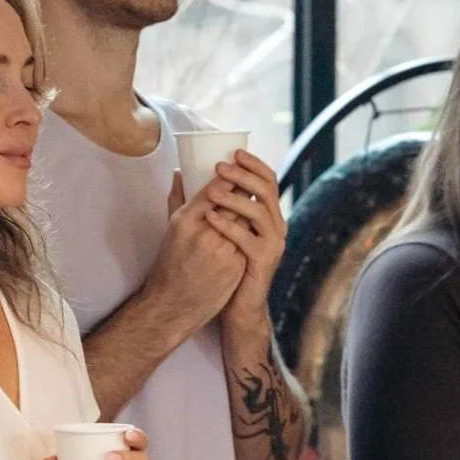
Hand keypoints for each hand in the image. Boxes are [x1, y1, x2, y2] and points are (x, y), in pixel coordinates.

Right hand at [144, 170, 247, 331]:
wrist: (174, 304)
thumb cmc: (169, 263)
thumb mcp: (171, 229)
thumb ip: (178, 198)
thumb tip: (180, 173)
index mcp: (187, 221)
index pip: (215, 189)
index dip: (229, 176)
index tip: (234, 167)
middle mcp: (206, 233)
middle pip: (235, 201)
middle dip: (243, 189)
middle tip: (248, 180)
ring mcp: (224, 250)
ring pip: (247, 220)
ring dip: (250, 210)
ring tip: (252, 202)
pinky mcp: (237, 265)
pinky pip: (250, 240)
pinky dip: (251, 231)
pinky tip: (253, 227)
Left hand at [202, 150, 285, 334]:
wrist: (238, 307)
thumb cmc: (228, 266)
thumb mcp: (221, 230)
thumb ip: (210, 203)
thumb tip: (183, 173)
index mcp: (268, 216)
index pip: (269, 181)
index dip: (254, 164)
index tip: (235, 152)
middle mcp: (276, 227)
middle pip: (267, 191)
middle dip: (243, 176)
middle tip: (220, 167)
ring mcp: (273, 245)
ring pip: (259, 212)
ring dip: (235, 198)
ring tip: (211, 191)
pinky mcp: (263, 262)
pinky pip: (248, 239)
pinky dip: (229, 226)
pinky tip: (210, 218)